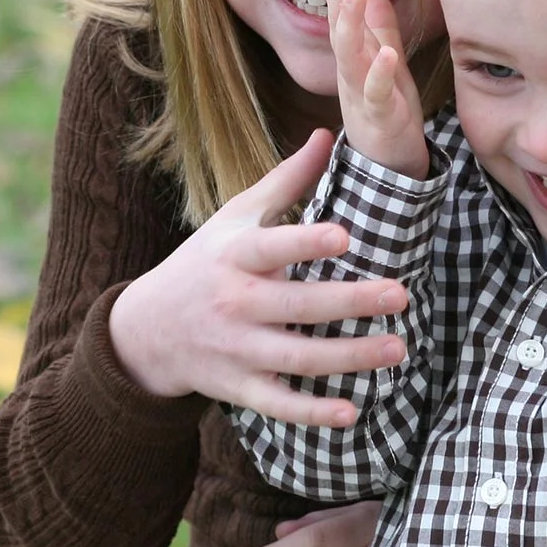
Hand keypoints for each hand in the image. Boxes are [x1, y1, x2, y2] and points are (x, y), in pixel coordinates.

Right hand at [109, 129, 408, 425]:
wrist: (146, 330)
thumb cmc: (205, 262)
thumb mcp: (235, 216)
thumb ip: (285, 180)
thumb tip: (327, 133)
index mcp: (235, 256)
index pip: (272, 247)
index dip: (304, 242)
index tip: (343, 235)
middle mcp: (235, 304)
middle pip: (296, 306)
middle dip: (349, 302)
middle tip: (399, 294)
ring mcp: (238, 350)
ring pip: (297, 358)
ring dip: (349, 358)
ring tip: (398, 350)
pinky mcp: (240, 388)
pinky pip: (279, 405)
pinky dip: (313, 413)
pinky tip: (353, 414)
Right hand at [324, 0, 428, 178]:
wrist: (390, 168)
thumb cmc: (388, 112)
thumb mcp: (387, 65)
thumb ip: (381, 32)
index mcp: (354, 57)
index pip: (341, 13)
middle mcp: (351, 72)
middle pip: (340, 25)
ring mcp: (361, 94)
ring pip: (351, 54)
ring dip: (351, 22)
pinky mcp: (379, 117)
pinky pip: (377, 93)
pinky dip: (381, 73)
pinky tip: (387, 53)